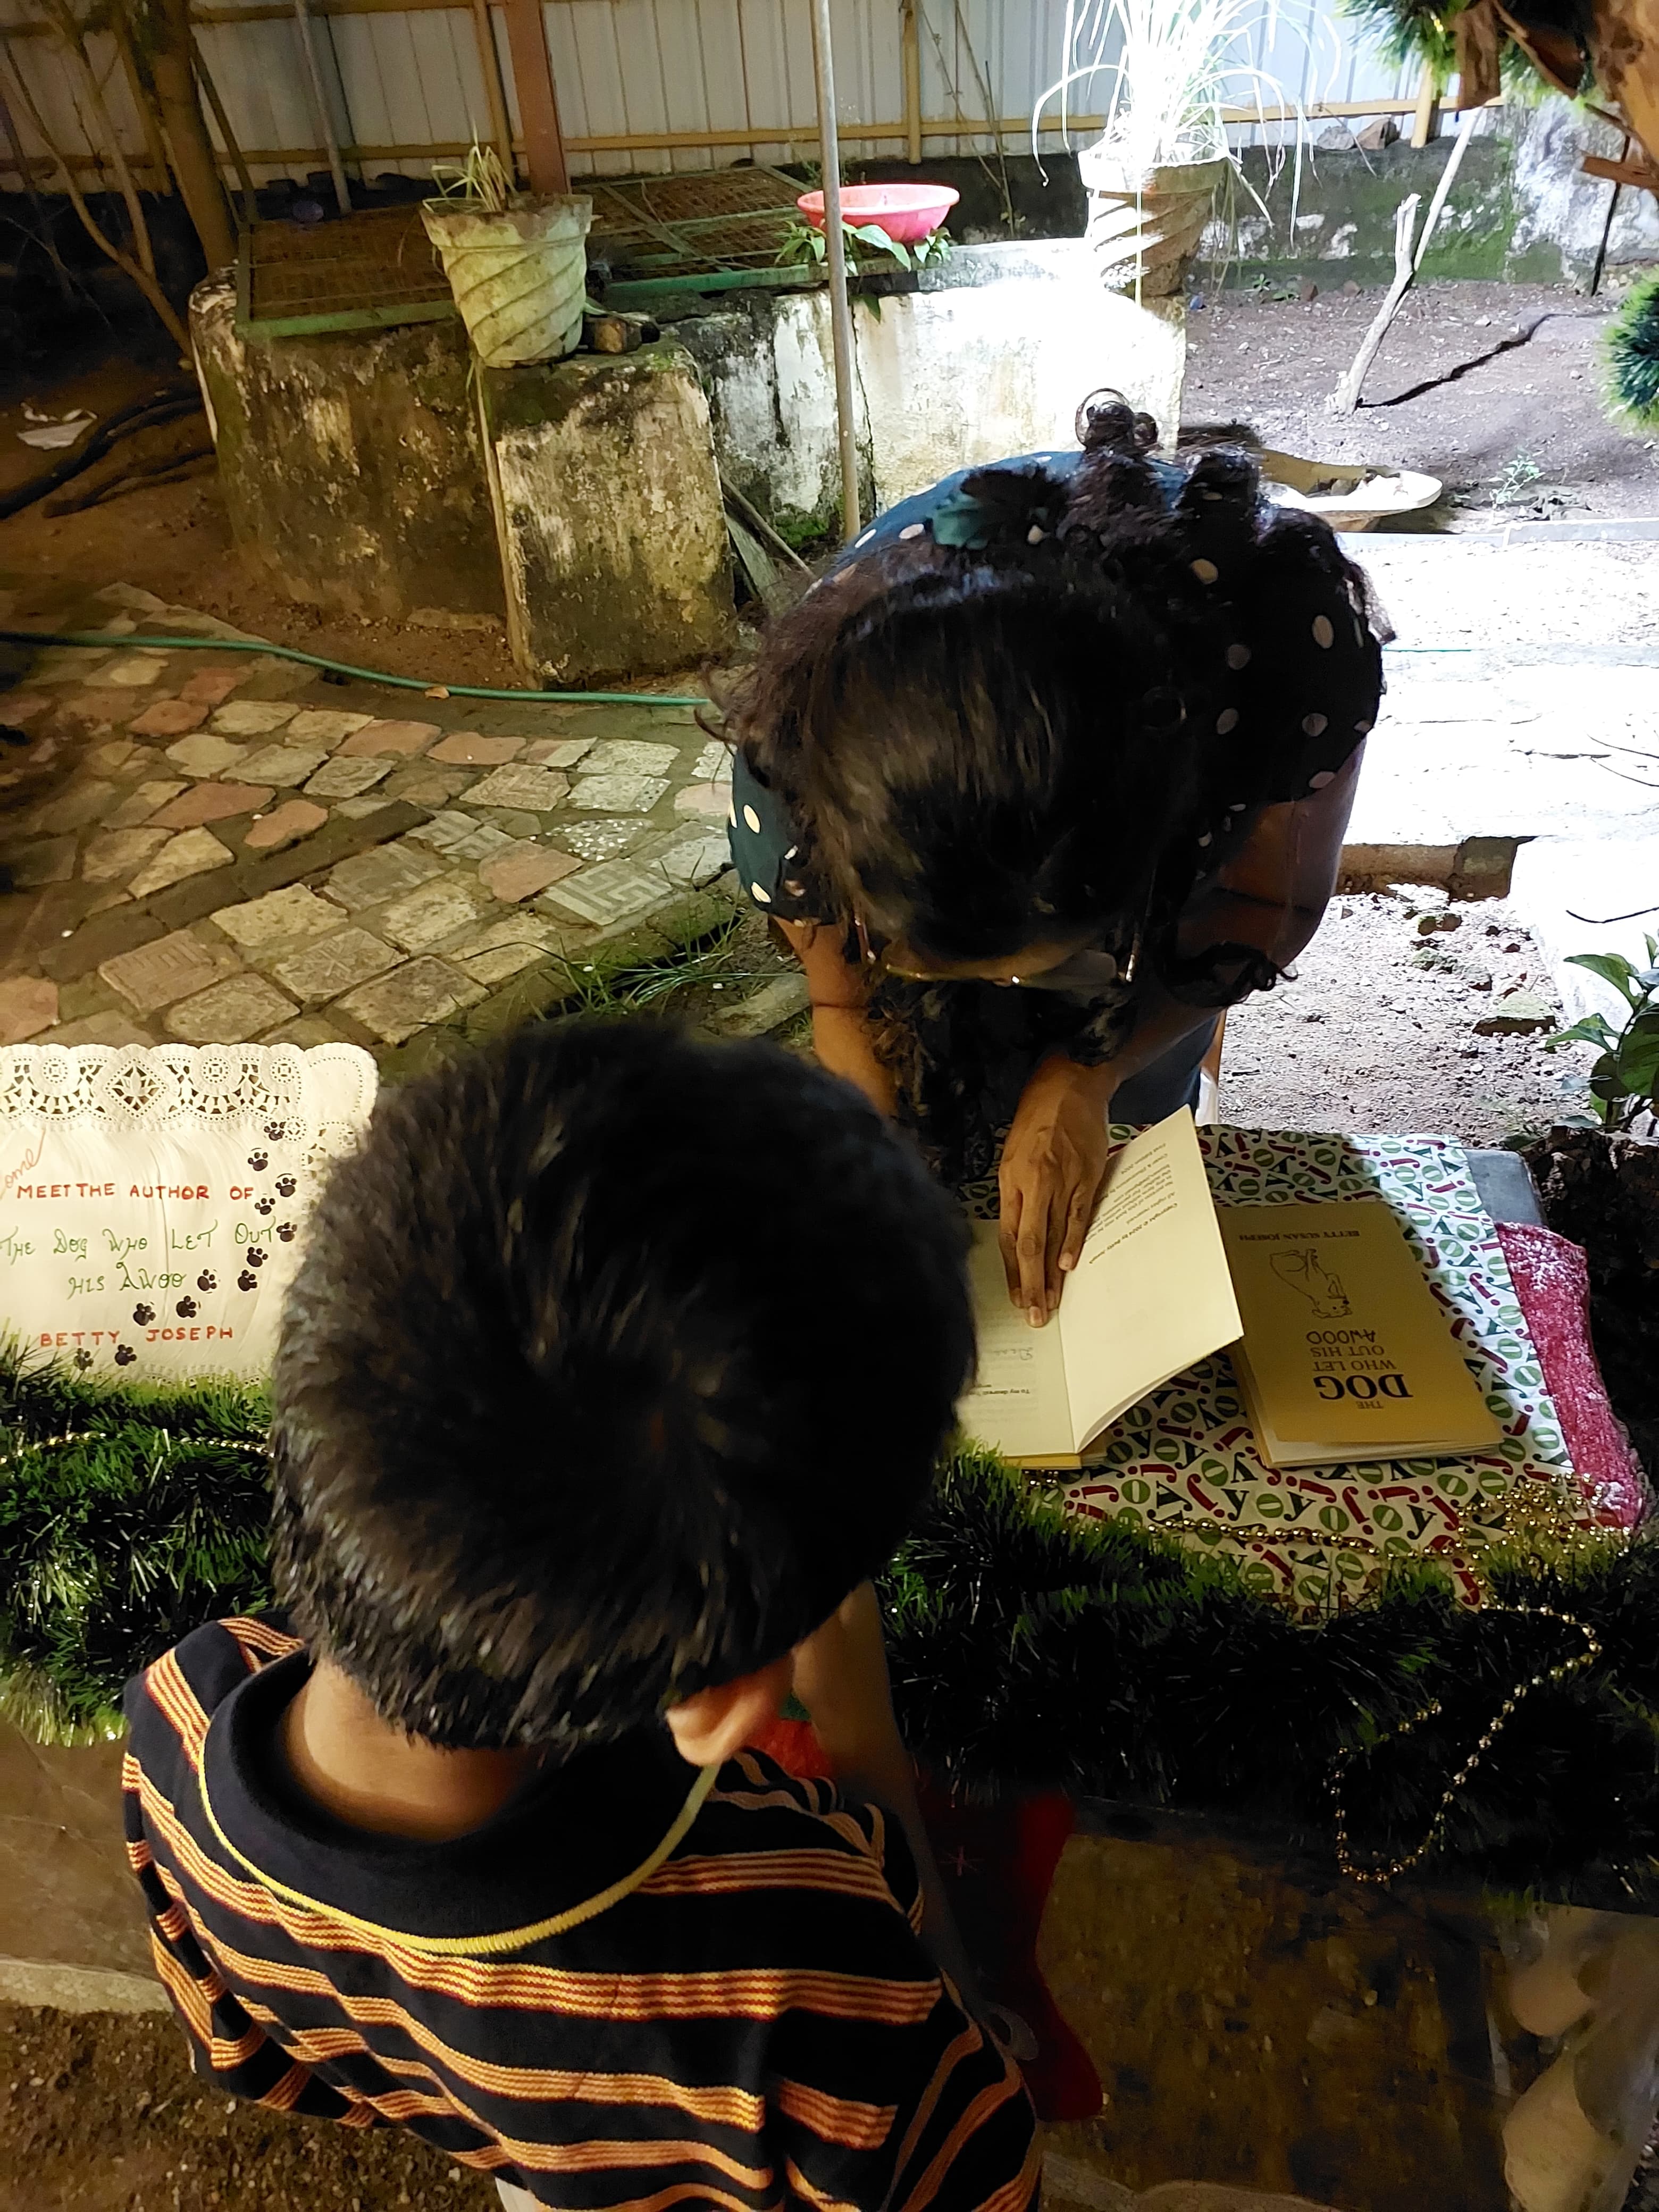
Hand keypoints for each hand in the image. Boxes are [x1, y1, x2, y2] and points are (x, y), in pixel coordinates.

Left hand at [999, 1054, 1114, 1324]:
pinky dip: (1074, 1242)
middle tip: (1033, 1315)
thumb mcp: (1013, 1152)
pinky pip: (1079, 1216)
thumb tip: (1020, 1231)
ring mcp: (1062, 1180)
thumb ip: (1017, 1192)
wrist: (1070, 1083)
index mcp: (1011, 1179)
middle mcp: (1033, 1183)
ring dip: (1053, 1274)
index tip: (1016, 1297)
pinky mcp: (1088, 1175)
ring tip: (1052, 1304)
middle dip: (1030, 1284)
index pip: (1009, 1237)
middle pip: (1029, 1244)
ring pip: (1054, 1236)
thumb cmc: (1037, 1116)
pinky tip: (1069, 1266)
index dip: (1012, 1271)